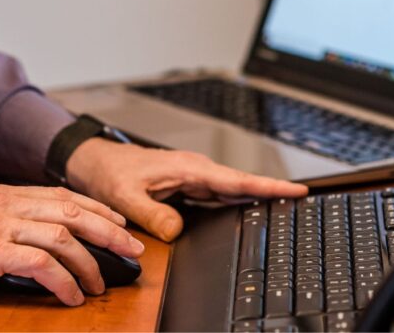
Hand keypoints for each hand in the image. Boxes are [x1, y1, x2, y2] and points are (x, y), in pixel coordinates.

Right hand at [0, 184, 144, 305]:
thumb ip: (6, 226)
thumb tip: (41, 242)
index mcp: (3, 195)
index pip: (62, 197)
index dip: (96, 210)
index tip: (119, 224)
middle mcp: (5, 203)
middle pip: (72, 211)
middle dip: (108, 231)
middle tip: (133, 250)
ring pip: (62, 235)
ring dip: (89, 262)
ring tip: (101, 284)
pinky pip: (40, 263)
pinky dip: (63, 281)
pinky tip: (70, 296)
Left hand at [66, 139, 307, 240]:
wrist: (92, 162)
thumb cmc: (108, 171)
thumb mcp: (125, 196)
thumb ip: (153, 214)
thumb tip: (178, 231)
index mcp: (187, 168)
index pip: (236, 180)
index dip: (268, 187)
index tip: (296, 191)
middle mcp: (195, 171)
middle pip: (241, 186)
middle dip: (272, 192)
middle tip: (301, 201)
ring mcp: (192, 179)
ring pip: (231, 192)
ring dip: (255, 198)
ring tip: (285, 206)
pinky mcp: (186, 187)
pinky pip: (216, 197)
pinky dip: (234, 203)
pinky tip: (247, 212)